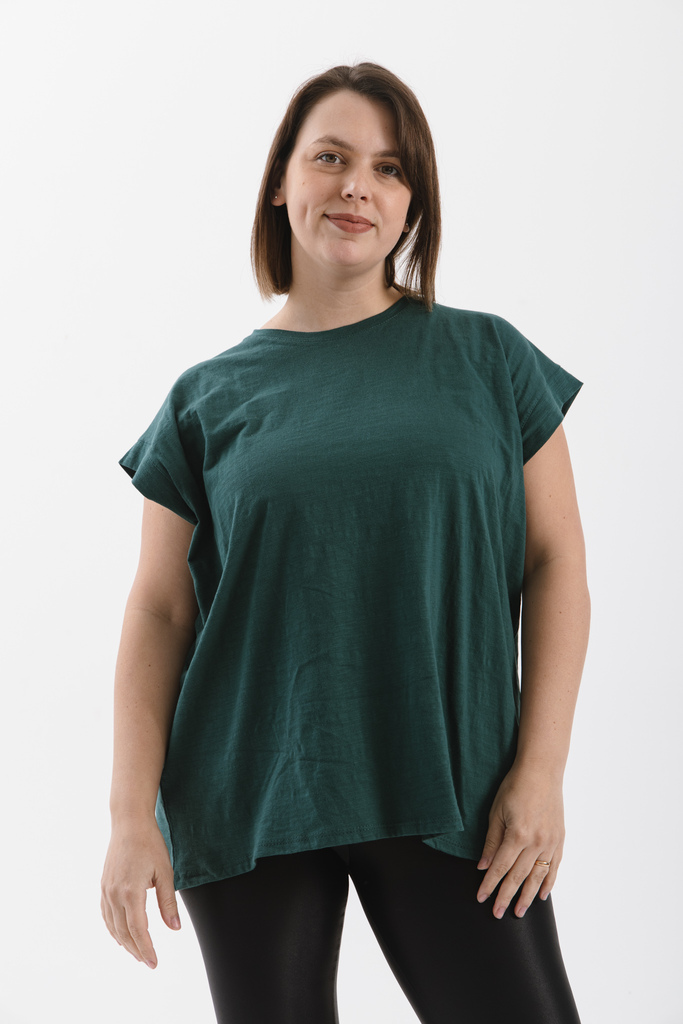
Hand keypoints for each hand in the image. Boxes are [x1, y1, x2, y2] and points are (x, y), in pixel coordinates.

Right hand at [101, 819, 180, 967]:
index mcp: (131, 892)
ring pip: (113, 926)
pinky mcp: (103, 886)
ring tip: (137, 953)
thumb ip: (168, 903)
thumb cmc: (150, 844)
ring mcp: (106, 890)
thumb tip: (174, 929)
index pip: (138, 930)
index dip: (146, 949)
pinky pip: (106, 915)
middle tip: (149, 963)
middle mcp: (114, 894)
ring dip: (124, 942)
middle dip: (136, 950)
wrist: (129, 823)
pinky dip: (113, 929)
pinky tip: (121, 935)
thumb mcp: (165, 872)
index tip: (154, 963)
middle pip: (124, 933)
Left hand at [475, 761, 564, 918]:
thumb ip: (491, 841)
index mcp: (518, 835)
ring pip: (537, 877)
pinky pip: (554, 867)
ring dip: (527, 896)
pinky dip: (548, 883)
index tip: (481, 898)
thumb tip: (483, 866)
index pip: (500, 868)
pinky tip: (541, 895)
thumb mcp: (496, 811)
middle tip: (497, 914)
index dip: (489, 885)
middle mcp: (536, 843)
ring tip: (519, 912)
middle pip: (518, 877)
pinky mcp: (560, 840)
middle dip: (506, 897)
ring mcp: (550, 843)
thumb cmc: (515, 787)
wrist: (542, 771)